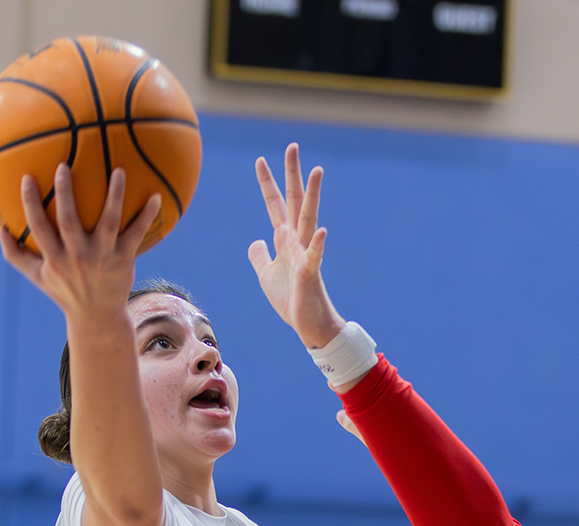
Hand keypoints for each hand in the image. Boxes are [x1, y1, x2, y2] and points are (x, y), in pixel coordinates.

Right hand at [0, 164, 159, 321]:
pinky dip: (147, 216)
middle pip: (69, 220)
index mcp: (54, 259)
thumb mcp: (37, 277)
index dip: (31, 203)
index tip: (27, 178)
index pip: (39, 227)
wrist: (96, 317)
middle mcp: (77, 256)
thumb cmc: (64, 292)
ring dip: (115, 195)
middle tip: (64, 165)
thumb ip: (16, 255)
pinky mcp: (123, 259)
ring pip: (109, 222)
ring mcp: (102, 257)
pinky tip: (156, 197)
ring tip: (119, 171)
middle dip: (65, 192)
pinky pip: (136, 234)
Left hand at [249, 144, 344, 349]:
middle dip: (292, 175)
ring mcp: (306, 255)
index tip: (260, 160)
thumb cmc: (291, 300)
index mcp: (285, 240)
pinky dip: (318, 244)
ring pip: (309, 219)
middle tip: (292, 147)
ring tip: (317, 171)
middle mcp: (297, 241)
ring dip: (312, 196)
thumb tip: (255, 241)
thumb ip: (259, 256)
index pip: (274, 204)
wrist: (309, 325)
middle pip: (294, 201)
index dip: (267, 183)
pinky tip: (323, 231)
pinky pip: (315, 257)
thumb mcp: (265, 275)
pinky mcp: (311, 274)